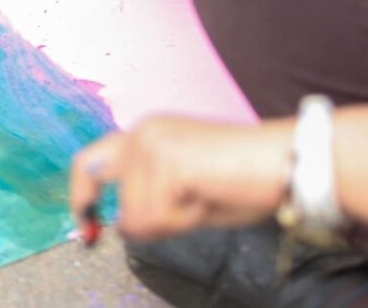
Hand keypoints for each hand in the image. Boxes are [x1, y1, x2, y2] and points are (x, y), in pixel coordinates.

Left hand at [70, 117, 291, 239]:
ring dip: (168, 222)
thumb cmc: (247, 180)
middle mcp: (143, 132)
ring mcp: (152, 144)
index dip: (81, 193)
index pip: (94, 159)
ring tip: (203, 201)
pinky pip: (157, 217)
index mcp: (148, 134)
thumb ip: (152, 199)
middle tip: (92, 234)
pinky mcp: (167, 161)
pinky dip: (183, 221)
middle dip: (88, 203)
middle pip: (90, 173)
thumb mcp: (187, 191)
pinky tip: (208, 199)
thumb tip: (122, 225)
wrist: (286, 161)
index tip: (84, 224)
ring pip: (133, 212)